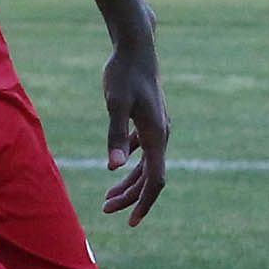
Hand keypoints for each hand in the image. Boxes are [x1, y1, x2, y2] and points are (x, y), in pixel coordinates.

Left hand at [101, 31, 170, 225]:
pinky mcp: (150, 118)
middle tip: (105, 209)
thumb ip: (116, 135)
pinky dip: (132, 162)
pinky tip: (117, 166)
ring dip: (129, 182)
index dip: (144, 203)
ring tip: (108, 197)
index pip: (155, 180)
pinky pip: (144, 149)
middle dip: (130, 196)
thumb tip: (113, 167)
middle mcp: (162, 134)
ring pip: (147, 164)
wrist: (136, 46)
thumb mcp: (116, 103)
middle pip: (150, 177)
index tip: (131, 222)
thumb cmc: (124, 73)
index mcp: (157, 136)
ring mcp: (157, 126)